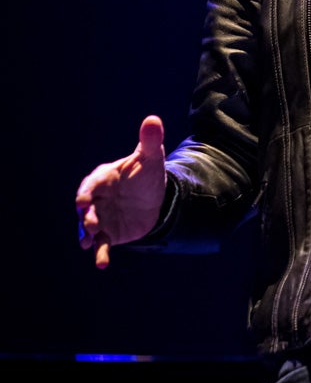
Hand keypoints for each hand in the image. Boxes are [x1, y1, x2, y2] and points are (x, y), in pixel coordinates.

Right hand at [76, 115, 167, 268]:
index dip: (87, 193)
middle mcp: (97, 199)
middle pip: (86, 209)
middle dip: (86, 217)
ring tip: (88, 244)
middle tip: (91, 224)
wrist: (153, 196)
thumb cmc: (146, 172)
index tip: (84, 202)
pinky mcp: (109, 234)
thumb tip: (153, 120)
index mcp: (103, 178)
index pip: (91, 185)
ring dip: (87, 236)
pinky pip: (102, 245)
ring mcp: (101, 217)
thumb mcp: (151, 157)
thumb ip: (149, 141)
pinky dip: (100, 253)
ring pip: (89, 229)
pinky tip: (102, 263)